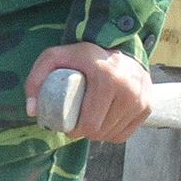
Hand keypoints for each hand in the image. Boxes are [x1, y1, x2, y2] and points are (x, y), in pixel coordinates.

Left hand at [25, 43, 155, 143]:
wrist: (119, 45)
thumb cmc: (83, 55)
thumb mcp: (55, 58)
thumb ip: (37, 78)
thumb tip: (33, 110)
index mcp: (106, 77)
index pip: (89, 123)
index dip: (74, 130)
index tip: (68, 124)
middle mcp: (128, 89)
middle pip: (100, 132)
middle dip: (85, 132)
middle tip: (77, 123)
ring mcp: (141, 98)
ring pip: (113, 135)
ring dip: (99, 134)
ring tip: (91, 120)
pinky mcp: (148, 105)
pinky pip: (126, 134)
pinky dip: (113, 133)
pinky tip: (105, 122)